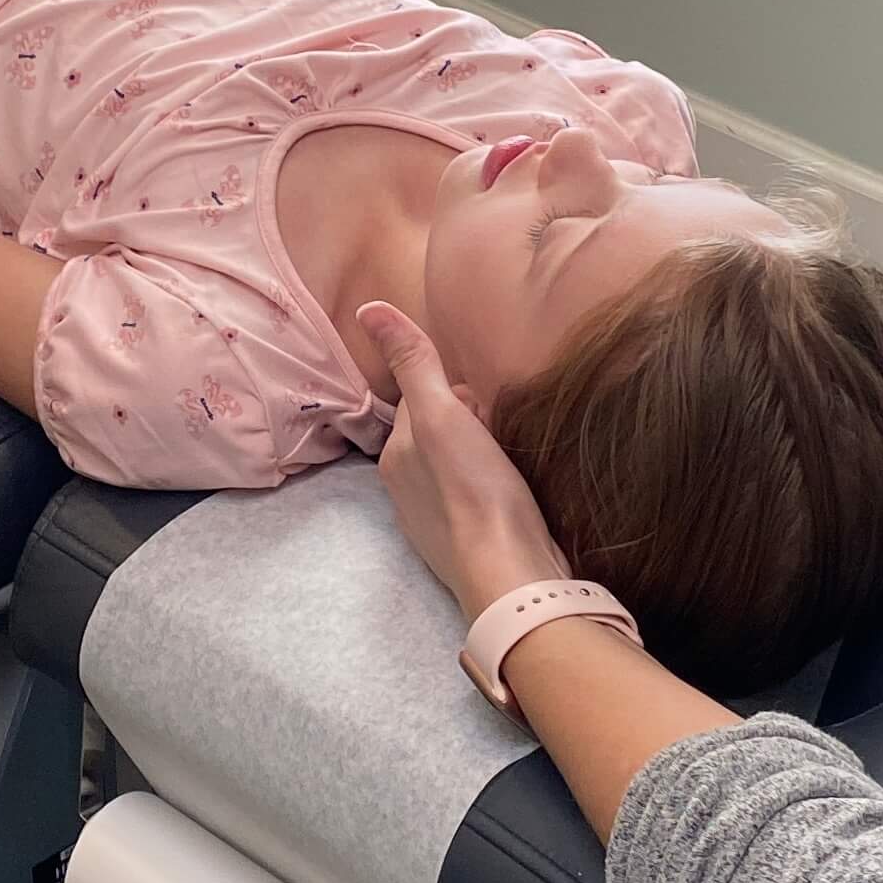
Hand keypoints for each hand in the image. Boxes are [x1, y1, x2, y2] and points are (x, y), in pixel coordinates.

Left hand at [358, 302, 569, 621]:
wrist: (509, 574)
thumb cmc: (475, 489)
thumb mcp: (442, 414)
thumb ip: (412, 363)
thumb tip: (369, 308)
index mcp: (395, 454)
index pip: (419, 398)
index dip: (454, 391)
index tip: (482, 401)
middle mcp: (404, 488)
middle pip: (437, 431)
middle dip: (467, 421)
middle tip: (501, 428)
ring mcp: (432, 521)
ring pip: (455, 464)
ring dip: (480, 453)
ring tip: (511, 457)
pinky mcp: (464, 543)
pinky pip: (472, 496)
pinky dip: (489, 486)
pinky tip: (513, 492)